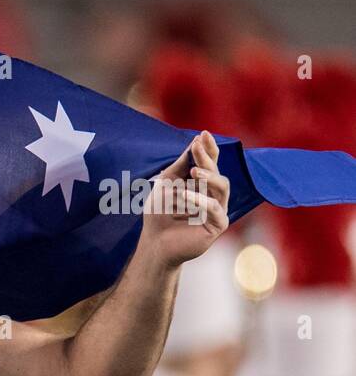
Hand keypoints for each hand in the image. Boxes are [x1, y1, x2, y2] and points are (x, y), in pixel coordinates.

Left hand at [139, 130, 230, 266]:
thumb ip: (180, 165)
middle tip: (197, 146)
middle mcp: (214, 194)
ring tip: (194, 171)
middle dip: (207, 158)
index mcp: (202, 183)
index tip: (203, 134)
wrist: (155, 241)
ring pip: (222, 187)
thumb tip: (194, 142)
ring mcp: (218, 209)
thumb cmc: (159, 213)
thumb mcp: (166, 184)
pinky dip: (200, 200)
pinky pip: (215, 208)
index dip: (209, 148)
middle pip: (217, 171)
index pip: (210, 162)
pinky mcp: (218, 225)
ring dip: (209, 176)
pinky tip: (185, 194)